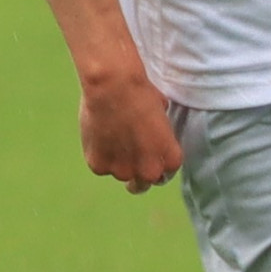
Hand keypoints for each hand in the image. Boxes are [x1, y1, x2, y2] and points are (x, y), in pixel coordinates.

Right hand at [79, 64, 182, 192]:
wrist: (114, 88)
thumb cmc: (141, 94)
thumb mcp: (163, 115)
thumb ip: (160, 132)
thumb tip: (153, 130)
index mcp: (171, 158)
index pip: (166, 172)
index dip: (158, 165)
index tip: (150, 160)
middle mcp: (149, 171)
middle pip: (144, 183)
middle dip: (139, 176)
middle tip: (130, 162)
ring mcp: (122, 171)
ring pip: (120, 173)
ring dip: (117, 162)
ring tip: (112, 138)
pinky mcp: (99, 166)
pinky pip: (100, 166)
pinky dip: (99, 155)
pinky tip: (99, 136)